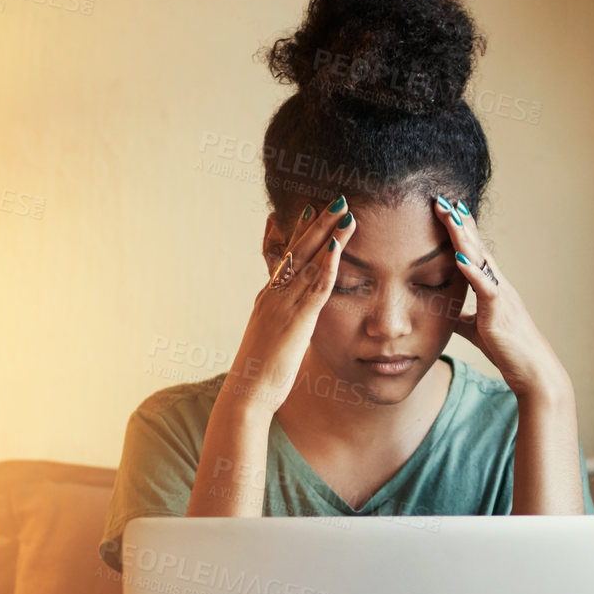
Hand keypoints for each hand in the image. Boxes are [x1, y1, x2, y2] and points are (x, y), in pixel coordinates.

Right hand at [224, 196, 357, 413]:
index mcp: (268, 299)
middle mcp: (273, 294)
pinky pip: (315, 287)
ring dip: (329, 235)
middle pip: (298, 250)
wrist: (248, 393)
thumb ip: (286, 327)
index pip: (285, 258)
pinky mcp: (296, 320)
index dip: (299, 234)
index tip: (311, 211)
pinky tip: (338, 246)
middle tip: (336, 200)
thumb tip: (296, 327)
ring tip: (346, 212)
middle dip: (318, 224)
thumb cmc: (262, 375)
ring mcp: (282, 304)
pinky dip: (327, 264)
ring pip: (308, 261)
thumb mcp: (275, 342)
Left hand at [431, 194, 568, 399]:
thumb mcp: (479, 332)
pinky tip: (457, 257)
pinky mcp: (499, 311)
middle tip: (441, 199)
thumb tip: (446, 315)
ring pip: (480, 259)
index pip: (475, 254)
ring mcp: (501, 296)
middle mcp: (499, 286)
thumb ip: (463, 320)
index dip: (461, 232)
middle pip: (476, 248)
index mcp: (494, 289)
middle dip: (459, 223)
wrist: (533, 371)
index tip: (446, 211)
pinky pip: (484, 287)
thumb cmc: (510, 352)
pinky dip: (471, 271)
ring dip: (462, 236)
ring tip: (448, 214)